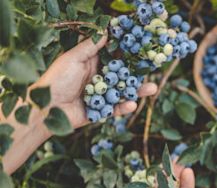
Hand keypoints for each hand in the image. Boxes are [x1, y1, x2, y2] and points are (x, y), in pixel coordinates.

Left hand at [1, 35, 157, 174]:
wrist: (45, 109)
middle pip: (123, 75)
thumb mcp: (73, 58)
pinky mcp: (100, 111)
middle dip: (138, 72)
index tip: (142, 46)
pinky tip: (132, 104)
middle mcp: (99, 78)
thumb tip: (106, 30)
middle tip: (154, 68)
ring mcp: (101, 95)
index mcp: (92, 64)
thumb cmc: (56, 79)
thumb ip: (91, 46)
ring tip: (153, 88)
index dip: (127, 52)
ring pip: (123, 92)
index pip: (113, 56)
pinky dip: (124, 107)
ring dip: (138, 90)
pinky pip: (116, 109)